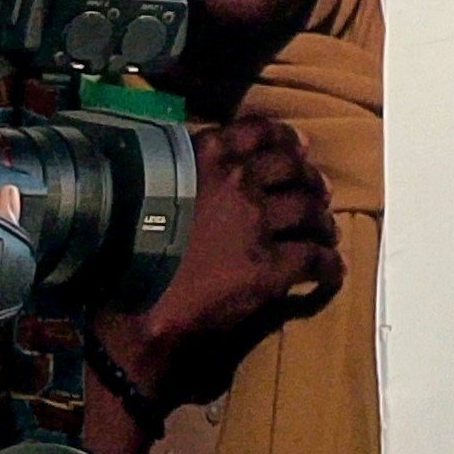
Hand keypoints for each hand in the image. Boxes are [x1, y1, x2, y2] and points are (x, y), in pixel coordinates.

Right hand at [82, 115, 340, 453]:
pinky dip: (330, 266)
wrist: (128, 322)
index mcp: (201, 160)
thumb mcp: (142, 200)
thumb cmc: (122, 261)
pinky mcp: (270, 268)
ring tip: (325, 234)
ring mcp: (256, 224)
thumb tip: (200, 178)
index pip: (257, 131)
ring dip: (322, 222)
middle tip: (318, 195)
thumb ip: (179, 180)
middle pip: (293, 170)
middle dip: (310, 181)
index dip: (286, 138)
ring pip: (310, 211)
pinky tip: (331, 273)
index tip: (299, 147)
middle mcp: (236, 183)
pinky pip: (317, 259)